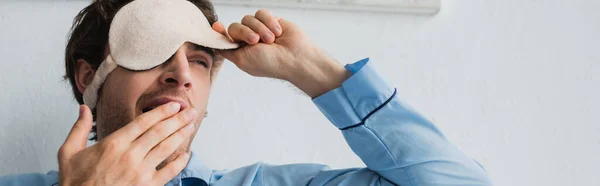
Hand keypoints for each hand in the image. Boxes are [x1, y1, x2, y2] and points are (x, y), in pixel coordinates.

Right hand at [57, 103, 196, 185]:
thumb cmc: (75, 181)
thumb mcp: (68, 152)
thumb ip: (78, 129)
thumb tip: (83, 108)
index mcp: (113, 144)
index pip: (143, 122)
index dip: (161, 112)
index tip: (173, 105)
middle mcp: (130, 155)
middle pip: (159, 132)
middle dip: (177, 120)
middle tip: (190, 111)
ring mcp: (140, 172)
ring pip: (166, 148)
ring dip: (180, 135)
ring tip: (190, 126)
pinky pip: (168, 172)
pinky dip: (179, 163)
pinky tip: (186, 154)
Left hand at [213, 10, 350, 97]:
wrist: (295, 57)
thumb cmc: (270, 64)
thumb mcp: (242, 60)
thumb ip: (226, 50)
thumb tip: (214, 41)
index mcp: (241, 51)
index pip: (225, 38)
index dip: (220, 31)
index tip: (217, 26)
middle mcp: (249, 40)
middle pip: (235, 26)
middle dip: (244, 32)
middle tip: (255, 41)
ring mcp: (260, 30)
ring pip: (249, 18)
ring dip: (260, 28)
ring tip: (271, 40)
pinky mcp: (271, 21)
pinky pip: (262, 13)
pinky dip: (269, 22)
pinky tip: (278, 32)